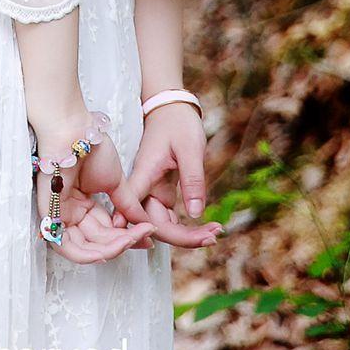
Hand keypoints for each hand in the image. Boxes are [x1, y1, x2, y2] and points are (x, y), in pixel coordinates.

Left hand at [30, 114, 155, 266]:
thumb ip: (128, 206)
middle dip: (124, 242)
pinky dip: (90, 255)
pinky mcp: (50, 217)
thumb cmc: (90, 147)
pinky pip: (68, 249)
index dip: (128, 236)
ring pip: (85, 250)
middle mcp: (72, 213)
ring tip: (130, 238)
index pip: (107, 232)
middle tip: (144, 235)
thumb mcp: (116, 183)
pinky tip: (110, 248)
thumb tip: (145, 225)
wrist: (73, 129)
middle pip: (99, 242)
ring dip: (111, 250)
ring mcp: (60, 216)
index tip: (149, 234)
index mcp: (84, 205)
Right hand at [108, 105, 222, 250]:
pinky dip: (186, 225)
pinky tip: (207, 227)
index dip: (142, 231)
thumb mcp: (190, 148)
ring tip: (215, 233)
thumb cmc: (178, 123)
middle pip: (153, 224)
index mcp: (144, 173)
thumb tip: (195, 214)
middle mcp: (144, 186)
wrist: (172, 107)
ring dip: (187, 235)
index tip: (162, 242)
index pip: (135, 210)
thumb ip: (192, 180)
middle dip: (182, 237)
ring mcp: (152, 191)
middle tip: (213, 237)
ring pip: (162, 224)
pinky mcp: (161, 192)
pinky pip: (169, 217)